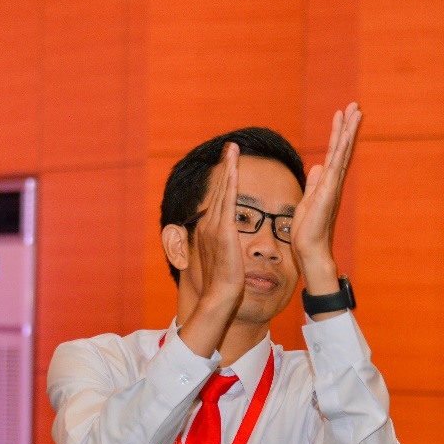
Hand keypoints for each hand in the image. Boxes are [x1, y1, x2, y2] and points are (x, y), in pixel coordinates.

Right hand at [176, 143, 245, 356]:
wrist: (219, 297)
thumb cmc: (225, 284)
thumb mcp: (225, 258)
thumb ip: (228, 245)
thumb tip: (234, 241)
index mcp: (209, 230)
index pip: (219, 199)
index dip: (224, 179)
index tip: (229, 162)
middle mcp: (208, 225)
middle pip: (218, 189)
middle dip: (225, 166)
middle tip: (230, 146)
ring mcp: (214, 227)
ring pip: (222, 191)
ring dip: (228, 168)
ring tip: (232, 149)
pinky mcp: (223, 232)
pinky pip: (228, 203)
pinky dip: (230, 184)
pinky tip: (234, 169)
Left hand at [292, 103, 360, 291]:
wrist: (310, 249)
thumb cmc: (308, 230)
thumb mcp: (307, 200)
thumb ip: (314, 183)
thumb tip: (317, 166)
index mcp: (327, 183)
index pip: (334, 153)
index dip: (338, 134)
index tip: (343, 115)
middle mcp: (334, 182)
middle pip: (342, 148)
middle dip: (348, 126)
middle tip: (355, 105)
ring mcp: (333, 185)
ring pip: (342, 152)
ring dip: (348, 130)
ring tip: (354, 111)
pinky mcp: (328, 191)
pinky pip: (336, 165)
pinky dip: (341, 148)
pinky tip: (345, 133)